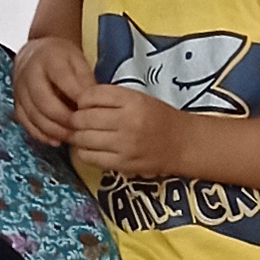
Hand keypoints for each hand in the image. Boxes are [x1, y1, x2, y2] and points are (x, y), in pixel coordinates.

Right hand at [13, 34, 98, 146]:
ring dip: (53, 130)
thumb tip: (93, 104)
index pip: (62, 79)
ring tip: (71, 137)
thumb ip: (86, 81)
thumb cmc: (60, 58)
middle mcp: (29, 74)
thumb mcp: (78, 61)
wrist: (36, 54)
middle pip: (44, 101)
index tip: (91, 110)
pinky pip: (25, 122)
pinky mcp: (16, 103)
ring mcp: (20, 90)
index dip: (77, 97)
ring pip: (33, 115)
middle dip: (64, 119)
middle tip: (81, 128)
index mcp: (48, 59)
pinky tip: (55, 140)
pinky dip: (40, 134)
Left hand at [65, 81, 185, 179]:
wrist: (183, 144)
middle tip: (78, 121)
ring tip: (84, 135)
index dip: (82, 100)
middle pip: (83, 118)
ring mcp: (124, 145)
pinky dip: (84, 152)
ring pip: (83, 138)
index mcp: (132, 100)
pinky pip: (90, 157)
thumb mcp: (139, 99)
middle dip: (76, 119)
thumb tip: (79, 103)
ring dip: (78, 136)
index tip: (84, 105)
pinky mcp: (122, 164)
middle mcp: (127, 121)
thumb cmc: (160, 118)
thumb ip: (111, 98)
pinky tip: (91, 148)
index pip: (91, 95)